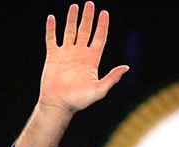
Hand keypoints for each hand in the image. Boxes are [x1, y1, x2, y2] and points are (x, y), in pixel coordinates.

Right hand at [38, 2, 129, 117]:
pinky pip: (52, 39)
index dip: (102, 26)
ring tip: (75, 6)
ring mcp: (66, 53)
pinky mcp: (53, 56)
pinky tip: (52, 18)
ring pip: (70, 31)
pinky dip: (51, 29)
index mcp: (92, 60)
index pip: (99, 38)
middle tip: (90, 3)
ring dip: (72, 19)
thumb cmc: (79, 101)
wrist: (58, 105)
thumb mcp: (99, 90)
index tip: (104, 13)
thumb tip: (126, 67)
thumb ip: (112, 78)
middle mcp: (80, 54)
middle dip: (88, 17)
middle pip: (85, 31)